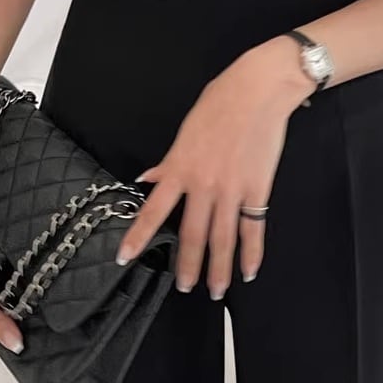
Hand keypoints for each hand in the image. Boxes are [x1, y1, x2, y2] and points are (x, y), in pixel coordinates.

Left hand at [116, 37, 313, 298]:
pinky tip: (248, 271)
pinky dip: (252, 252)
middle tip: (184, 287)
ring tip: (216, 291)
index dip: (138, 235)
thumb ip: (169, 162)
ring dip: (218, 268)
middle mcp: (203, 184)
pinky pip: (254, 228)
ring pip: (222, 239)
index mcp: (180, 167)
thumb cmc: (220, 102)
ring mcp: (232, 190)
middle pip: (192, 234)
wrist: (258, 91)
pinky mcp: (258, 190)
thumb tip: (148, 180)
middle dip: (187, 265)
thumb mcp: (186, 130)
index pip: (153, 210)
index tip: (124, 257)